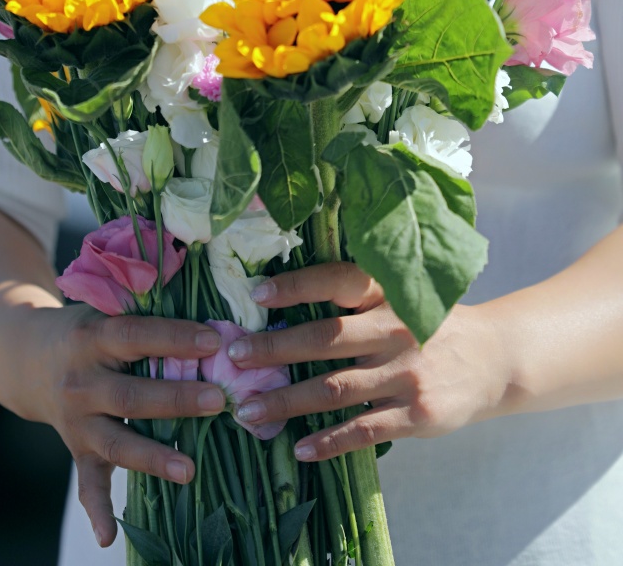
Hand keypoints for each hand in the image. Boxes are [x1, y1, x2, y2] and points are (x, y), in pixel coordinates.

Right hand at [27, 304, 225, 547]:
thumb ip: (147, 311)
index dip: (172, 338)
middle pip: (130, 395)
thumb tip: (209, 316)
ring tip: (190, 470)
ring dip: (153, 457)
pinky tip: (108, 537)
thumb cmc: (89, 328)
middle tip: (218, 400)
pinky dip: (96, 511)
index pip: (135, 336)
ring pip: (116, 442)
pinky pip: (85, 483)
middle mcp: (80, 381)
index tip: (212, 340)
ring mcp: (75, 420)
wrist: (30, 357)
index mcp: (91, 337)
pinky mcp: (76, 450)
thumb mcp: (106, 309)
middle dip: (175, 399)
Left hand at [224, 262, 509, 461]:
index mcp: (388, 293)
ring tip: (247, 410)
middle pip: (325, 338)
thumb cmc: (430, 322)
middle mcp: (395, 329)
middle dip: (274, 348)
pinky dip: (329, 442)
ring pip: (334, 389)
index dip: (297, 285)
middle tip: (234, 357)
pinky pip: (363, 430)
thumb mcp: (401, 294)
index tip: (256, 294)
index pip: (338, 281)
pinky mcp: (417, 414)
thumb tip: (281, 300)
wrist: (495, 359)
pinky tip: (299, 448)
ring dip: (286, 401)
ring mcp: (406, 374)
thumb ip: (356, 296)